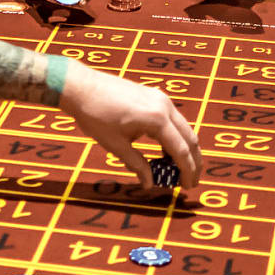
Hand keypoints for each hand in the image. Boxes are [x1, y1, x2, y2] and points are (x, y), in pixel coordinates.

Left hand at [59, 63, 201, 189]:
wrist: (81, 87)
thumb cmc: (95, 115)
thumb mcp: (116, 145)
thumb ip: (137, 165)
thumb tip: (150, 184)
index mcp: (157, 119)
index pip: (181, 150)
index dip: (186, 171)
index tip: (187, 187)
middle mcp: (165, 106)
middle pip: (190, 138)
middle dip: (193, 162)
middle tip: (191, 182)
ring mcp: (161, 99)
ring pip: (184, 128)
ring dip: (185, 149)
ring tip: (180, 170)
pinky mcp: (155, 96)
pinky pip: (173, 120)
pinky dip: (174, 137)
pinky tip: (165, 153)